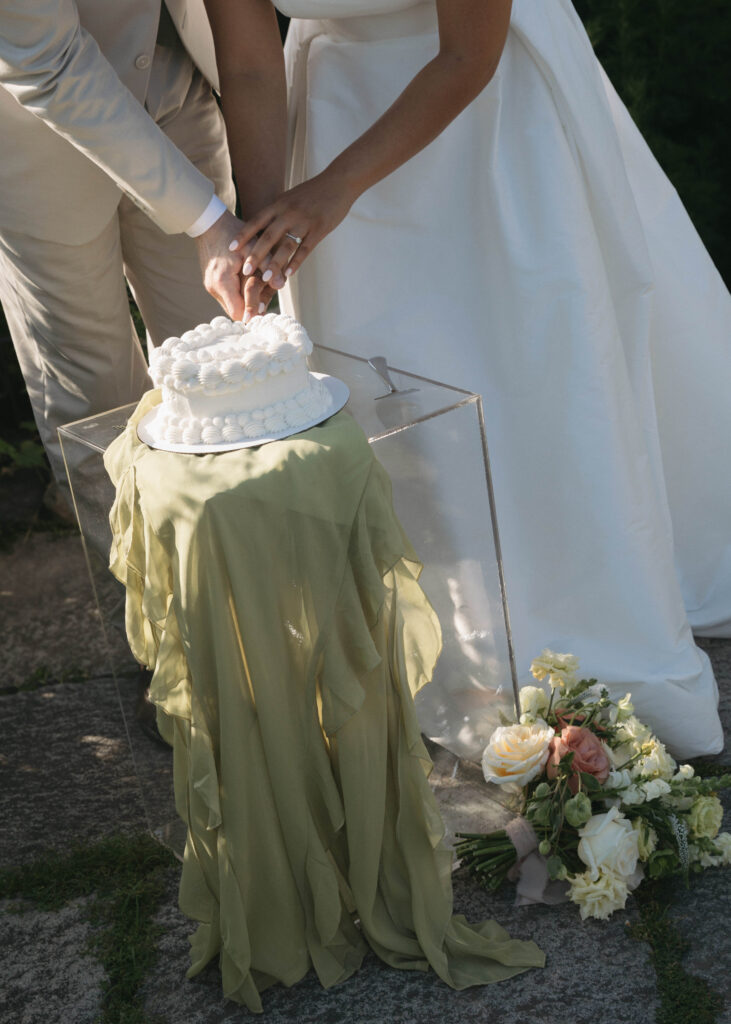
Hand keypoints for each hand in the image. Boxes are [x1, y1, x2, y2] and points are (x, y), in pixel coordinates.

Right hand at [194, 208, 274, 320]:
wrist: (209, 222)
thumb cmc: (233, 232)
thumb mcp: (254, 247)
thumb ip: (267, 265)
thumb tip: (280, 285)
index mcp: (223, 281)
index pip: (239, 313)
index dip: (253, 316)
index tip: (267, 316)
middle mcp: (214, 287)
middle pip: (236, 312)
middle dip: (251, 310)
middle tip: (267, 307)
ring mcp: (210, 286)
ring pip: (231, 306)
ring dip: (245, 303)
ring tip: (260, 296)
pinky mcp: (211, 282)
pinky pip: (228, 297)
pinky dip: (239, 295)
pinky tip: (249, 287)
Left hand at [231, 173, 355, 288]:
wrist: (338, 181)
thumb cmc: (313, 192)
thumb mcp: (290, 197)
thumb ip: (277, 212)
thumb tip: (261, 227)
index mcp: (279, 204)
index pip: (257, 221)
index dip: (243, 235)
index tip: (231, 248)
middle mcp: (289, 213)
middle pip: (268, 236)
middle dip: (255, 254)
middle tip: (245, 270)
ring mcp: (304, 221)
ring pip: (286, 245)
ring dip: (275, 263)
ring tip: (266, 278)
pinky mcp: (319, 229)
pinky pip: (305, 248)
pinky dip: (296, 262)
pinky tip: (289, 274)